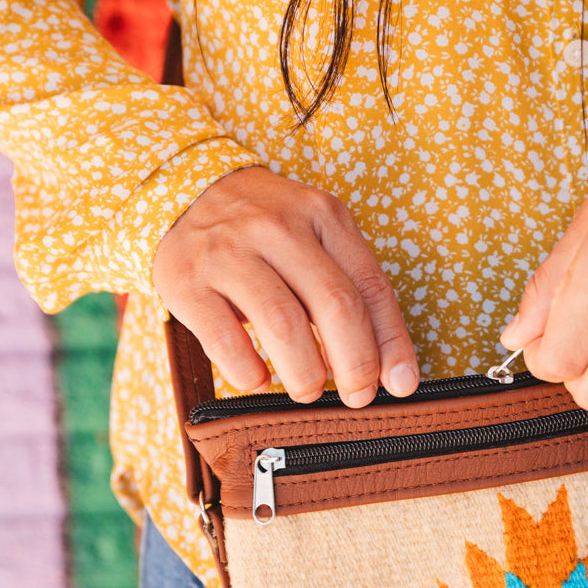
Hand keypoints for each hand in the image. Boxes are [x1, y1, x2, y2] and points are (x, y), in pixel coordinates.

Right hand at [152, 167, 419, 406]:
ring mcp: (229, 251)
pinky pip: (225, 339)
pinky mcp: (187, 281)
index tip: (400, 383)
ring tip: (309, 390)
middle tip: (357, 395)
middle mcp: (278, 227)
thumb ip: (350, 290)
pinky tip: (259, 379)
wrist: (187, 192)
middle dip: (355, 363)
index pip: (370, 285)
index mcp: (323, 214)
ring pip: (283, 324)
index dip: (390, 342)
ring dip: (305, 373)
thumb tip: (392, 371)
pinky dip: (249, 372)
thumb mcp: (315, 238)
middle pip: (334, 304)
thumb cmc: (266, 230)